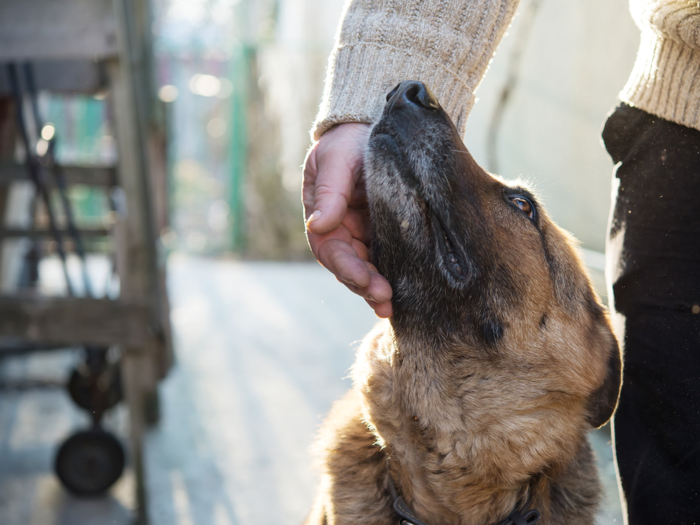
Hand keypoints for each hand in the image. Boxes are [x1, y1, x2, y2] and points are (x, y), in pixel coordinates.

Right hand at [303, 123, 392, 317]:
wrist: (374, 126)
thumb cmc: (348, 140)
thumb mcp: (337, 159)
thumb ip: (330, 192)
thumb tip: (317, 226)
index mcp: (324, 215)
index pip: (331, 249)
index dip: (346, 268)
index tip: (364, 280)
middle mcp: (342, 230)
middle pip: (349, 266)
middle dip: (364, 285)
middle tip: (384, 299)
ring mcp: (363, 234)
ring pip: (367, 268)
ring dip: (376, 288)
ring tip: (391, 306)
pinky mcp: (385, 233)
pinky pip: (387, 259)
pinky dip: (392, 276)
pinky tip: (403, 293)